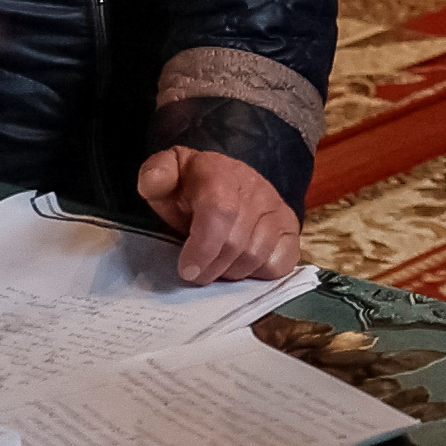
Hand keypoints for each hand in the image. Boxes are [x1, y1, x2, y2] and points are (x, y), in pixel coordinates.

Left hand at [139, 145, 307, 282]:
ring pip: (256, 258)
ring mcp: (277, 208)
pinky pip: (279, 265)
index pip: (219, 211)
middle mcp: (255, 187)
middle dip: (210, 267)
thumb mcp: (168, 178)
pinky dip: (257, 274)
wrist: (227, 184)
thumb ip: (156, 175)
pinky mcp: (291, 230)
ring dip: (231, 272)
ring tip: (217, 263)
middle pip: (236, 243)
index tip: (187, 270)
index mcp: (220, 172)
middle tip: (196, 271)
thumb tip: (155, 181)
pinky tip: (241, 263)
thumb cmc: (192, 189)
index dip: (203, 247)